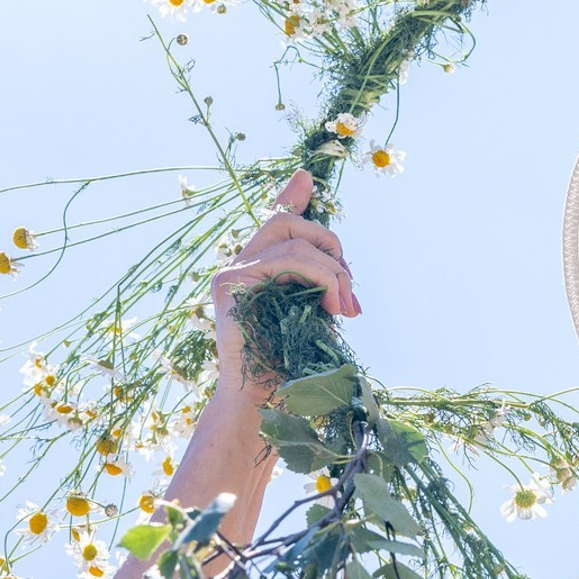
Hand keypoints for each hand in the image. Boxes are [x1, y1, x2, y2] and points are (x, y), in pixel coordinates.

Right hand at [210, 169, 359, 405]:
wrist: (264, 402)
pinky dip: (320, 276)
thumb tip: (339, 266)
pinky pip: (286, 259)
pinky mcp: (229, 283)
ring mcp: (231, 273)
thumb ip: (320, 284)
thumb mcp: (312, 315)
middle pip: (287, 222)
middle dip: (332, 245)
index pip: (273, 222)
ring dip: (333, 269)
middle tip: (350, 290)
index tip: (305, 176)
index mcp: (258, 271)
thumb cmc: (291, 367)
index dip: (290, 196)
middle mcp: (240, 266)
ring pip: (293, 238)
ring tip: (344, 306)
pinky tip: (330, 304)